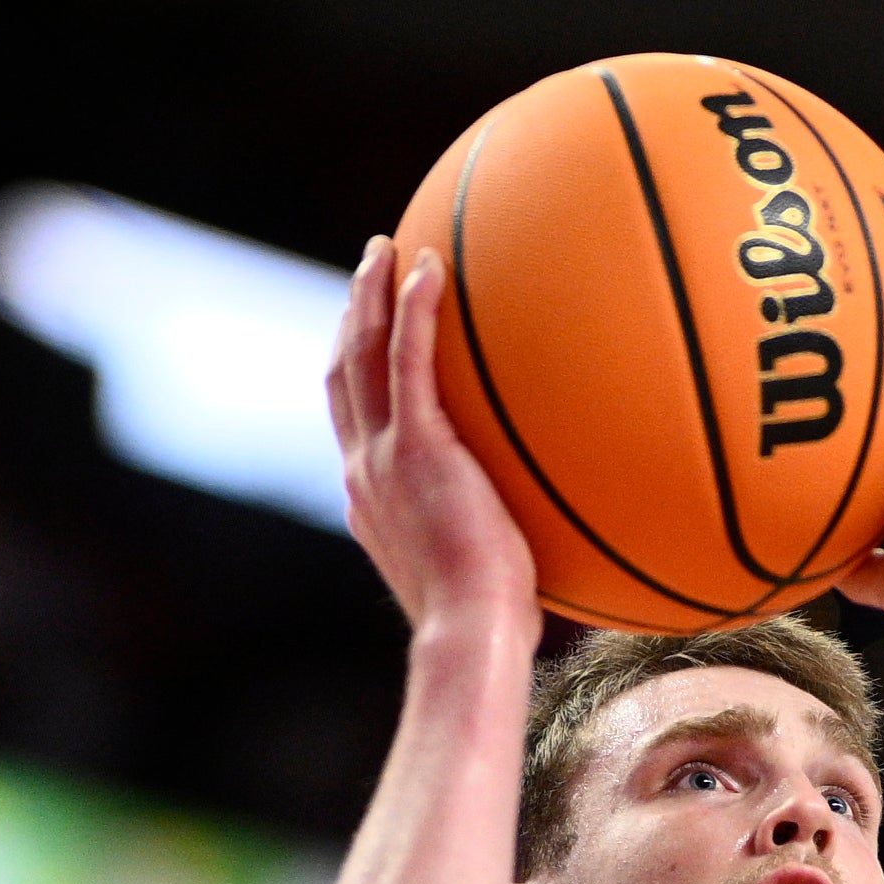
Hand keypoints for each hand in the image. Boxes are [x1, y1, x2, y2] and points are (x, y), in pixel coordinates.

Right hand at [332, 239, 534, 644]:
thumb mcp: (482, 577)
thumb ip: (491, 540)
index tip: (370, 336)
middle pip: (344, 374)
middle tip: (369, 269)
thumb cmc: (490, 626)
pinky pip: (406, 360)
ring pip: (360, 356)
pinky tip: (429, 268)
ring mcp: (383, 458)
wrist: (471, 634)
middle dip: (352, 316)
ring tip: (386, 250)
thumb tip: (538, 535)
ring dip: (370, 296)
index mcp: (373, 500)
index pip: (356, 422)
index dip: (358, 372)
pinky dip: (412, 310)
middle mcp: (366, 471)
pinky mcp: (416, 448)